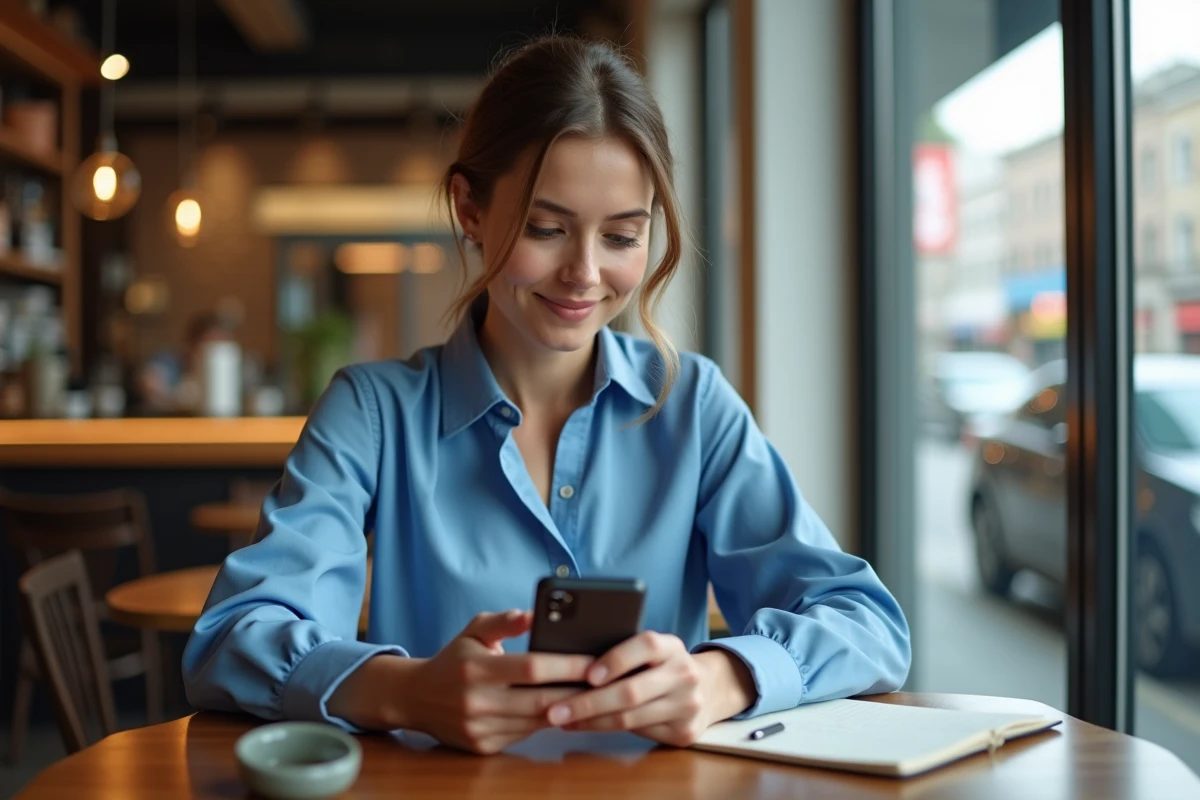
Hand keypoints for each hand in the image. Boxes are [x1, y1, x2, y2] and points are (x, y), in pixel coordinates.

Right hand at [402, 610, 594, 753]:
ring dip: (567, 710)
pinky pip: (525, 735)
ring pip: (536, 722)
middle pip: (540, 700)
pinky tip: (564, 710)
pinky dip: (546, 723)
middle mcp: (477, 701)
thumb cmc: (454, 659)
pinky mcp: (483, 747)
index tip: (595, 661)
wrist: (415, 698)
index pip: (532, 667)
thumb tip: (534, 614)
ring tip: (592, 696)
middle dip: (577, 692)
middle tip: (605, 683)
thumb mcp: (474, 630)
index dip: (567, 665)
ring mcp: (479, 728)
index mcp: (476, 668)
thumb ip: (504, 622)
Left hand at [545, 632, 755, 746]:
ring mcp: (687, 705)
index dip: (616, 659)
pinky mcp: (684, 732)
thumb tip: (570, 659)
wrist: (710, 689)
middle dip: (588, 702)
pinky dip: (606, 730)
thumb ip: (624, 651)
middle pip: (632, 691)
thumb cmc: (663, 665)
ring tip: (562, 719)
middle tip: (555, 709)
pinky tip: (583, 726)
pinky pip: (638, 733)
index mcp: (672, 646)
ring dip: (591, 721)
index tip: (588, 674)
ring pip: (631, 717)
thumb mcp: (653, 650)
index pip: (646, 646)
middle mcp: (684, 674)